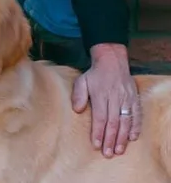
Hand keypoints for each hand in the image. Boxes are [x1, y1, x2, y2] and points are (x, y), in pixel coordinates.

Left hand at [72, 43, 140, 157]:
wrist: (112, 61)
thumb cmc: (95, 74)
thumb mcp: (82, 80)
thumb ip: (78, 95)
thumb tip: (77, 110)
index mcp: (100, 94)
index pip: (100, 117)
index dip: (98, 132)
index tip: (96, 144)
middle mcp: (115, 98)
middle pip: (113, 122)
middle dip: (110, 139)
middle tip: (108, 153)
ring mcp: (126, 99)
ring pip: (126, 121)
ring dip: (122, 137)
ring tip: (119, 150)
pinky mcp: (134, 99)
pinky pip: (137, 115)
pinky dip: (135, 127)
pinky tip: (132, 138)